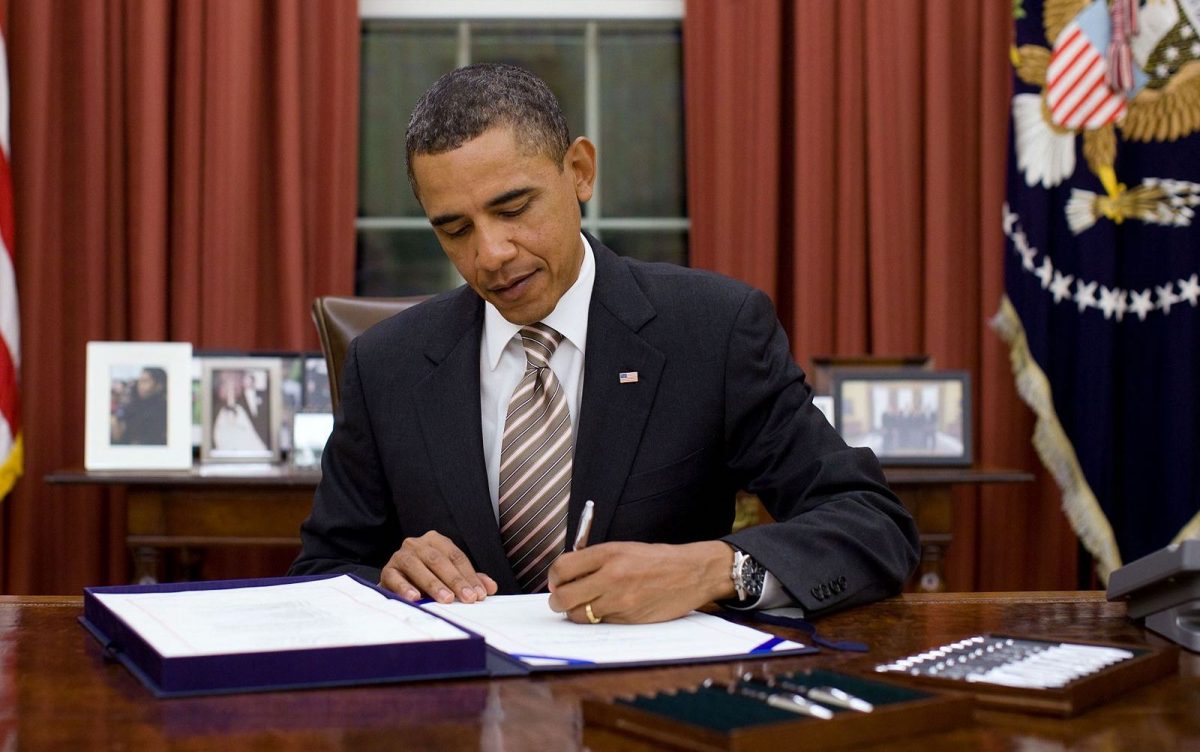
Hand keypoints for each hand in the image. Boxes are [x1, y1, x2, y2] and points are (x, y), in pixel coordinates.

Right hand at [379, 531, 498, 603]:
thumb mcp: (450, 577)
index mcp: (436, 541)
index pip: (456, 557)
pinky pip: (395, 578)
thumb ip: (469, 579)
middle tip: (468, 599)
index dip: (470, 576)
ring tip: (446, 600)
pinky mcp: (387, 571)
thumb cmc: (428, 578)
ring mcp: (401, 556)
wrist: (396, 582)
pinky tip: (415, 598)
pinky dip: (405, 588)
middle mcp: (417, 544)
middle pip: (439, 560)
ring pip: (418, 567)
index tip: (480, 594)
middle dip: (455, 580)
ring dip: (433, 584)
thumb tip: (490, 588)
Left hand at [546, 540, 734, 623]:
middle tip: (562, 600)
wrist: (692, 573)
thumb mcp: (623, 549)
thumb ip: (594, 561)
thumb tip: (565, 577)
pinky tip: (609, 609)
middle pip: (563, 597)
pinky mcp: (629, 618)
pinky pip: (600, 623)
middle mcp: (611, 576)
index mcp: (608, 553)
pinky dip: (599, 619)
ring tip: (585, 606)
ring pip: (579, 615)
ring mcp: (620, 599)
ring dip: (576, 613)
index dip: (554, 578)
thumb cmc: (657, 560)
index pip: (562, 568)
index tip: (557, 582)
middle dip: (557, 601)